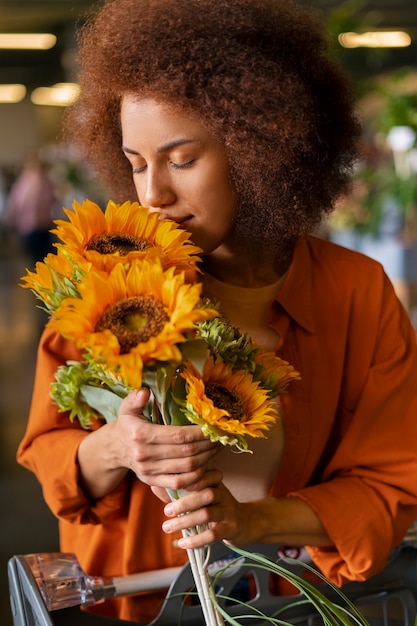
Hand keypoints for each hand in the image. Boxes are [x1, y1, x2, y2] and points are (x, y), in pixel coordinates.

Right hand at [77, 388, 218, 498]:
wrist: (116, 448)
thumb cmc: (129, 424)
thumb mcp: (127, 407)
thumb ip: (136, 398)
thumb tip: (146, 392)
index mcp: (141, 435)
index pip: (178, 436)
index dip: (200, 433)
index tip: (214, 427)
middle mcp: (144, 455)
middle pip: (186, 453)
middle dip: (208, 445)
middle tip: (222, 437)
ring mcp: (149, 471)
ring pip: (186, 469)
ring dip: (207, 459)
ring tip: (218, 448)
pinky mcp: (153, 482)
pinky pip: (180, 484)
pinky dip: (197, 477)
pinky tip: (208, 465)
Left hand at [160, 471, 261, 548]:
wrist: (248, 523)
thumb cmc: (219, 507)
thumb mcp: (204, 495)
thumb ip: (182, 491)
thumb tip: (155, 485)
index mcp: (215, 482)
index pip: (204, 475)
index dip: (190, 479)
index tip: (173, 484)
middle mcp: (223, 494)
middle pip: (206, 493)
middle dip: (184, 502)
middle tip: (166, 511)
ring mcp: (229, 511)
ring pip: (208, 513)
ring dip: (185, 521)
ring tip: (167, 527)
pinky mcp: (232, 528)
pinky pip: (213, 533)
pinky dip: (196, 539)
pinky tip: (183, 543)